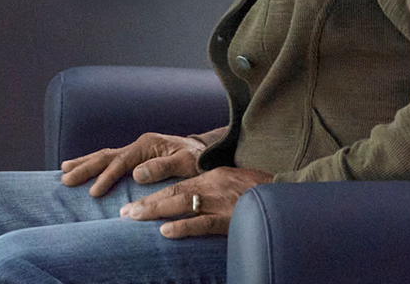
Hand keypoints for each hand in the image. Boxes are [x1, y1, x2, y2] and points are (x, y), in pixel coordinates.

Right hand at [59, 132, 205, 196]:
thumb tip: (136, 173)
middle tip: (65, 178)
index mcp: (146, 145)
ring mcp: (136, 150)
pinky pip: (111, 160)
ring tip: (64, 170)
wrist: (205, 153)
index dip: (106, 177)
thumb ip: (162, 167)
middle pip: (105, 156)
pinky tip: (84, 168)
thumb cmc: (197, 159)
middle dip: (85, 167)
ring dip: (84, 163)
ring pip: (104, 156)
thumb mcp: (186, 163)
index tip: (94, 192)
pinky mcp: (136, 157)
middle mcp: (138, 145)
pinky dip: (95, 164)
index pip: (120, 162)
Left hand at [118, 166, 271, 237]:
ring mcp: (218, 202)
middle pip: (172, 192)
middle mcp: (211, 186)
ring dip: (155, 211)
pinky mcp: (228, 219)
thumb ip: (210, 189)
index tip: (132, 204)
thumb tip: (191, 200)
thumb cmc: (259, 191)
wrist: (285, 193)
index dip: (153, 194)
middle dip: (146, 203)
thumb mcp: (231, 182)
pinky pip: (201, 223)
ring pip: (180, 204)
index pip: (176, 185)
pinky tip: (165, 232)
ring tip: (133, 217)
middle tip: (124, 212)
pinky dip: (183, 226)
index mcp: (210, 177)